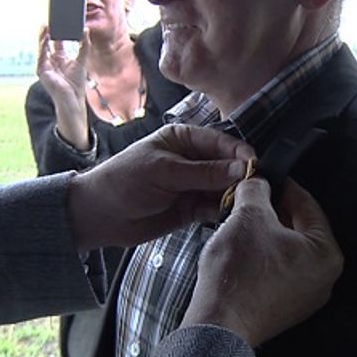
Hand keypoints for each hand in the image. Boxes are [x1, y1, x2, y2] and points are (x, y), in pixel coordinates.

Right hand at [36, 26, 90, 148]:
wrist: (72, 98)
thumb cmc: (76, 82)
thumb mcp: (82, 59)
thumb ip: (84, 45)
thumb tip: (86, 30)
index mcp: (60, 58)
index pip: (56, 41)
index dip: (57, 31)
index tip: (59, 21)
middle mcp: (51, 60)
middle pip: (47, 42)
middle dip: (48, 32)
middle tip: (50, 20)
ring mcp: (45, 65)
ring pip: (42, 47)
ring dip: (43, 37)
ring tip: (45, 26)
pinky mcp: (41, 71)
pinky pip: (41, 56)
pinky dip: (42, 47)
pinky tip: (45, 39)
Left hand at [66, 124, 254, 250]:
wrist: (100, 216)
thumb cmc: (124, 181)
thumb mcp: (164, 172)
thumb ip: (203, 172)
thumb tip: (242, 169)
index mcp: (184, 139)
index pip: (221, 141)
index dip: (239, 153)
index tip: (256, 165)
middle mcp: (193, 160)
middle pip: (227, 165)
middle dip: (241, 176)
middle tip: (255, 189)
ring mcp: (193, 185)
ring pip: (224, 188)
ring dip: (234, 196)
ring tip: (245, 205)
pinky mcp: (192, 209)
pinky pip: (215, 208)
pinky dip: (223, 212)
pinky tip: (230, 217)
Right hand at [182, 178, 343, 346]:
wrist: (217, 323)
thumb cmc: (238, 276)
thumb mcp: (249, 215)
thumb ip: (257, 189)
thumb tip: (258, 181)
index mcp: (326, 254)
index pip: (308, 204)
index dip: (282, 185)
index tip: (266, 176)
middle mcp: (322, 278)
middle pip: (298, 227)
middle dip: (271, 210)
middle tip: (249, 198)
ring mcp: (304, 295)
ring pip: (285, 248)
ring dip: (263, 231)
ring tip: (241, 222)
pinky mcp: (283, 306)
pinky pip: (276, 269)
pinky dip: (260, 254)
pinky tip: (240, 249)